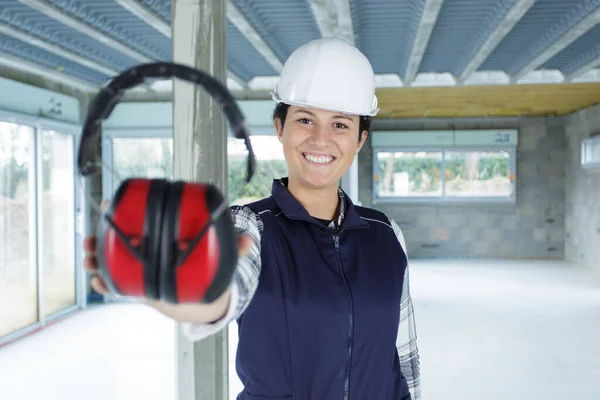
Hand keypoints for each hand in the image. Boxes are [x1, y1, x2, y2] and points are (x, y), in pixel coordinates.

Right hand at [83, 201, 253, 322]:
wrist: (201, 297)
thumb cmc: (206, 267)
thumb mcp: (218, 257)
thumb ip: (231, 249)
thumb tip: (248, 240)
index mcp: (160, 236)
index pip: (136, 219)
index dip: (118, 211)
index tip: (106, 206)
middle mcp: (146, 249)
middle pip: (115, 240)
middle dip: (98, 239)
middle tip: (89, 243)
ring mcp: (139, 268)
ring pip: (110, 261)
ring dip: (95, 259)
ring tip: (90, 263)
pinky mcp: (137, 286)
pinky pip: (115, 284)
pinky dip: (105, 284)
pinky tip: (98, 283)